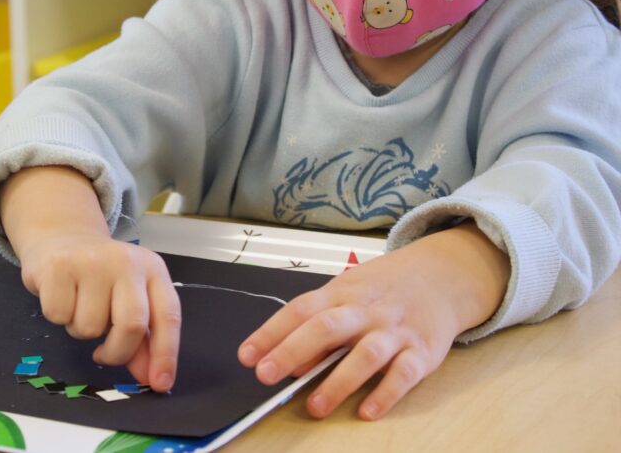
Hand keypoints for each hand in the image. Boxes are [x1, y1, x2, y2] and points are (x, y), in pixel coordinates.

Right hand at [18, 231, 180, 391]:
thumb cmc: (99, 277)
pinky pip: (59, 316)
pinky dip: (58, 316)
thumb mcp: (127, 300)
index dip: (166, 354)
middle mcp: (127, 261)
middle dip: (116, 352)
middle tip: (103, 355)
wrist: (61, 238)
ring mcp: (92, 260)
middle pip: (131, 325)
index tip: (159, 383)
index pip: (167, 315)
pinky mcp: (58, 265)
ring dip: (81, 330)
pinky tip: (62, 296)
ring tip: (79, 307)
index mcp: (152, 269)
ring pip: (90, 326)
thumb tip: (149, 377)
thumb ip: (141, 338)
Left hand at [237, 223, 508, 419]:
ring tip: (315, 406)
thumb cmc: (383, 289)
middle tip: (267, 375)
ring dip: (338, 381)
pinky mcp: (422, 351)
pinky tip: (367, 411)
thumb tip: (289, 363)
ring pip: (365, 354)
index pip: (299, 310)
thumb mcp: (346, 296)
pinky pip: (404, 374)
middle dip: (293, 351)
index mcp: (340, 293)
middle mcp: (365, 310)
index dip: (270, 332)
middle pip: (326, 327)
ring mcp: (395, 330)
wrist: (441, 276)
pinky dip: (385, 393)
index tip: (246, 355)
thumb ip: (317, 326)